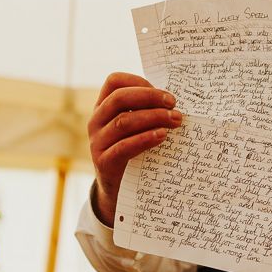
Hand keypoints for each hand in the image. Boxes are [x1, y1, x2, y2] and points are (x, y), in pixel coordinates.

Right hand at [88, 72, 182, 225]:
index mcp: (103, 107)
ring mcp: (97, 142)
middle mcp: (96, 121)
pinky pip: (123, 147)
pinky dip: (145, 138)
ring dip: (153, 117)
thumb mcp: (136, 127)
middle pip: (119, 98)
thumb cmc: (134, 150)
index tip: (163, 93)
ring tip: (175, 120)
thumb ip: (147, 111)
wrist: (118, 189)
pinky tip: (162, 136)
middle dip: (150, 97)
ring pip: (123, 121)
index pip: (114, 82)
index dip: (139, 82)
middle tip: (174, 104)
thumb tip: (175, 100)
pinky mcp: (103, 162)